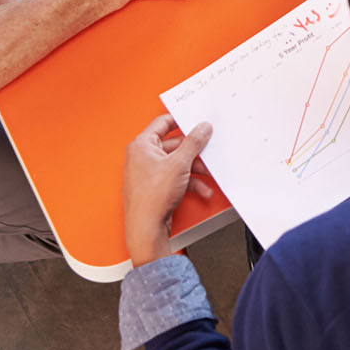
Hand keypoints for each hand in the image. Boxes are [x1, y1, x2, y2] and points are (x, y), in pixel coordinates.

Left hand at [123, 114, 215, 265]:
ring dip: (195, 169)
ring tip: (207, 174)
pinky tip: (202, 189)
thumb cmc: (151, 197)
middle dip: (193, 152)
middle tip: (207, 150)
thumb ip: (193, 143)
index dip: (181, 120)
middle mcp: (142, 156)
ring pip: (177, 163)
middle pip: (174, 145)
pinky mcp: (155, 186)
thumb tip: (202, 128)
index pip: (162, 123)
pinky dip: (189, 182)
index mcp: (141, 145)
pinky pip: (175, 177)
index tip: (196, 120)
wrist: (146, 228)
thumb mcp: (179, 164)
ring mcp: (148, 172)